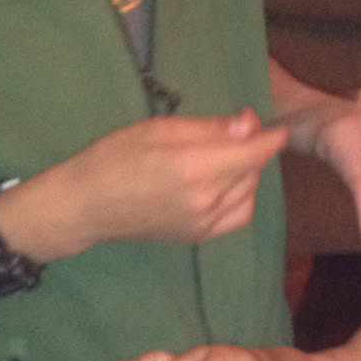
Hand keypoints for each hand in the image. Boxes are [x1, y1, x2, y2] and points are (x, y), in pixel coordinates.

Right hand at [19, 109, 286, 257]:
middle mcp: (206, 199)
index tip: (275, 124)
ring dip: (248, 172)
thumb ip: (209, 129)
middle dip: (253, 149)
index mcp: (194, 168)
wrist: (86, 206)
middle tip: (237, 132)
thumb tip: (250, 124)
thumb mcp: (159, 129)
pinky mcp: (199, 236)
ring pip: (249, 193)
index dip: (270, 137)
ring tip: (227, 156)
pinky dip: (242, 197)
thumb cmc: (114, 158)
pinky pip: (238, 216)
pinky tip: (226, 184)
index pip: (253, 152)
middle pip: (253, 171)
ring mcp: (204, 223)